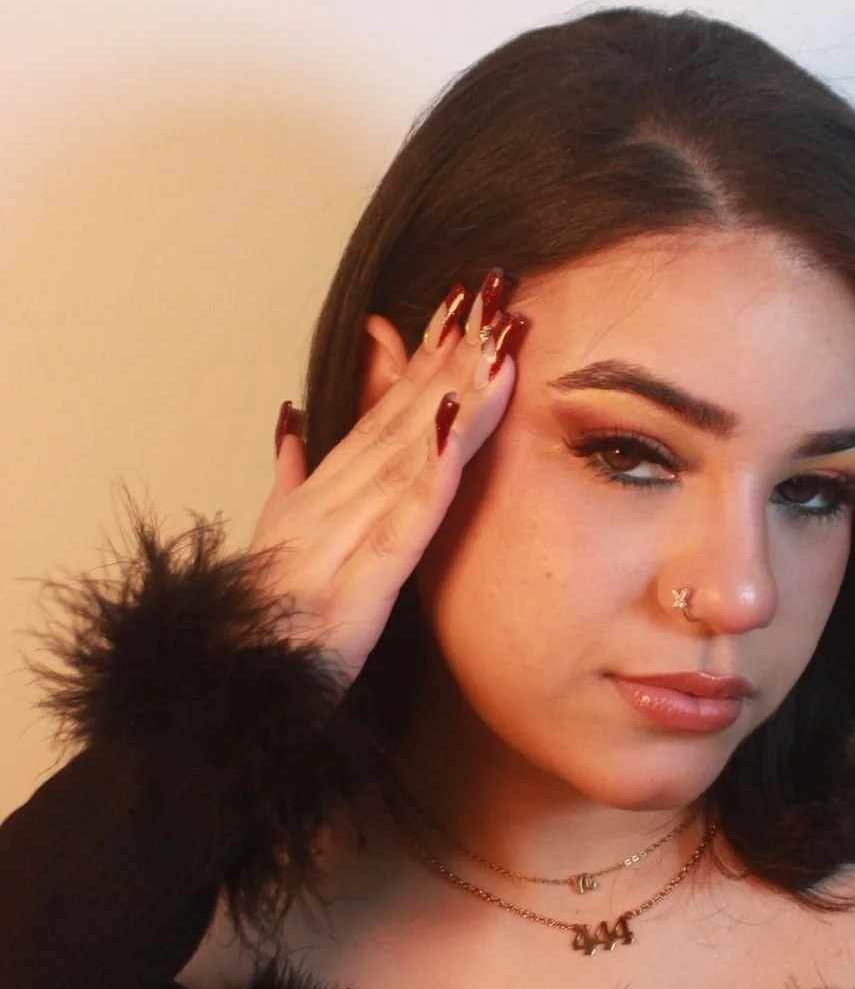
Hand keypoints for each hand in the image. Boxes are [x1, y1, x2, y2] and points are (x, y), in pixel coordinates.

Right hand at [250, 272, 526, 687]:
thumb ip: (287, 478)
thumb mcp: (274, 543)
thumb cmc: (257, 629)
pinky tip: (457, 423)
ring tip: (497, 340)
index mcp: (322, 494)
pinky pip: (403, 520)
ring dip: (456, 392)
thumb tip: (292, 418)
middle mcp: (331, 504)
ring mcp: (341, 540)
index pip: (384, 413)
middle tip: (495, 290)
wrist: (223, 698)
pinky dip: (432, 469)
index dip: (425, 357)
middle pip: (402, 417)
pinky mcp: (357, 586)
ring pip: (410, 454)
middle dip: (452, 352)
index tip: (464, 303)